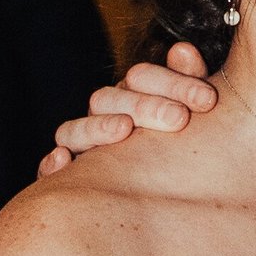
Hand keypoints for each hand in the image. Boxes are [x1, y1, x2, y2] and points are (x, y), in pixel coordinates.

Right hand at [40, 40, 219, 176]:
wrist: (174, 204)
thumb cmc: (184, 152)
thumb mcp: (192, 119)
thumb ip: (189, 85)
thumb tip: (182, 51)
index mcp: (133, 98)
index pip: (142, 78)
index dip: (174, 83)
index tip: (208, 99)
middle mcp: (103, 118)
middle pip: (109, 100)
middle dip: (144, 106)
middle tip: (179, 118)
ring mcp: (81, 148)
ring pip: (74, 131)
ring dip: (97, 128)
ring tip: (123, 130)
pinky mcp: (64, 182)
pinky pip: (47, 172)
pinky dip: (50, 165)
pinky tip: (63, 160)